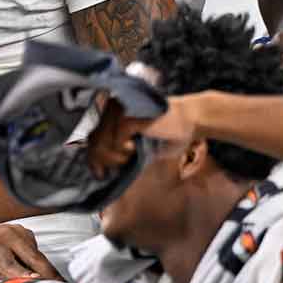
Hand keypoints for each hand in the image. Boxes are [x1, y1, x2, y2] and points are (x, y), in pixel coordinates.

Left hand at [0, 222, 62, 282]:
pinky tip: (29, 267)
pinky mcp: (26, 232)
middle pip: (35, 259)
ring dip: (45, 270)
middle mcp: (7, 235)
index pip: (13, 265)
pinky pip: (38, 251)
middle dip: (49, 275)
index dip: (27, 276)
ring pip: (40, 256)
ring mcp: (18, 231)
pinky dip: (38, 262)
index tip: (38, 282)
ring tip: (42, 281)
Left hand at [86, 95, 203, 177]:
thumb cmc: (165, 136)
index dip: (92, 157)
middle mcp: (110, 107)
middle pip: (93, 140)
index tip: (100, 175)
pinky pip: (116, 140)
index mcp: (110, 113)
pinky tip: (136, 147)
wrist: (190, 122)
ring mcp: (118, 109)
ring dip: (116, 157)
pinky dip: (124, 150)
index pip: (91, 136)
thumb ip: (118, 152)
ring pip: (102, 142)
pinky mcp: (129, 115)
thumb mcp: (138, 148)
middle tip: (122, 164)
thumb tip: (98, 170)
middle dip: (104, 160)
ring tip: (132, 153)